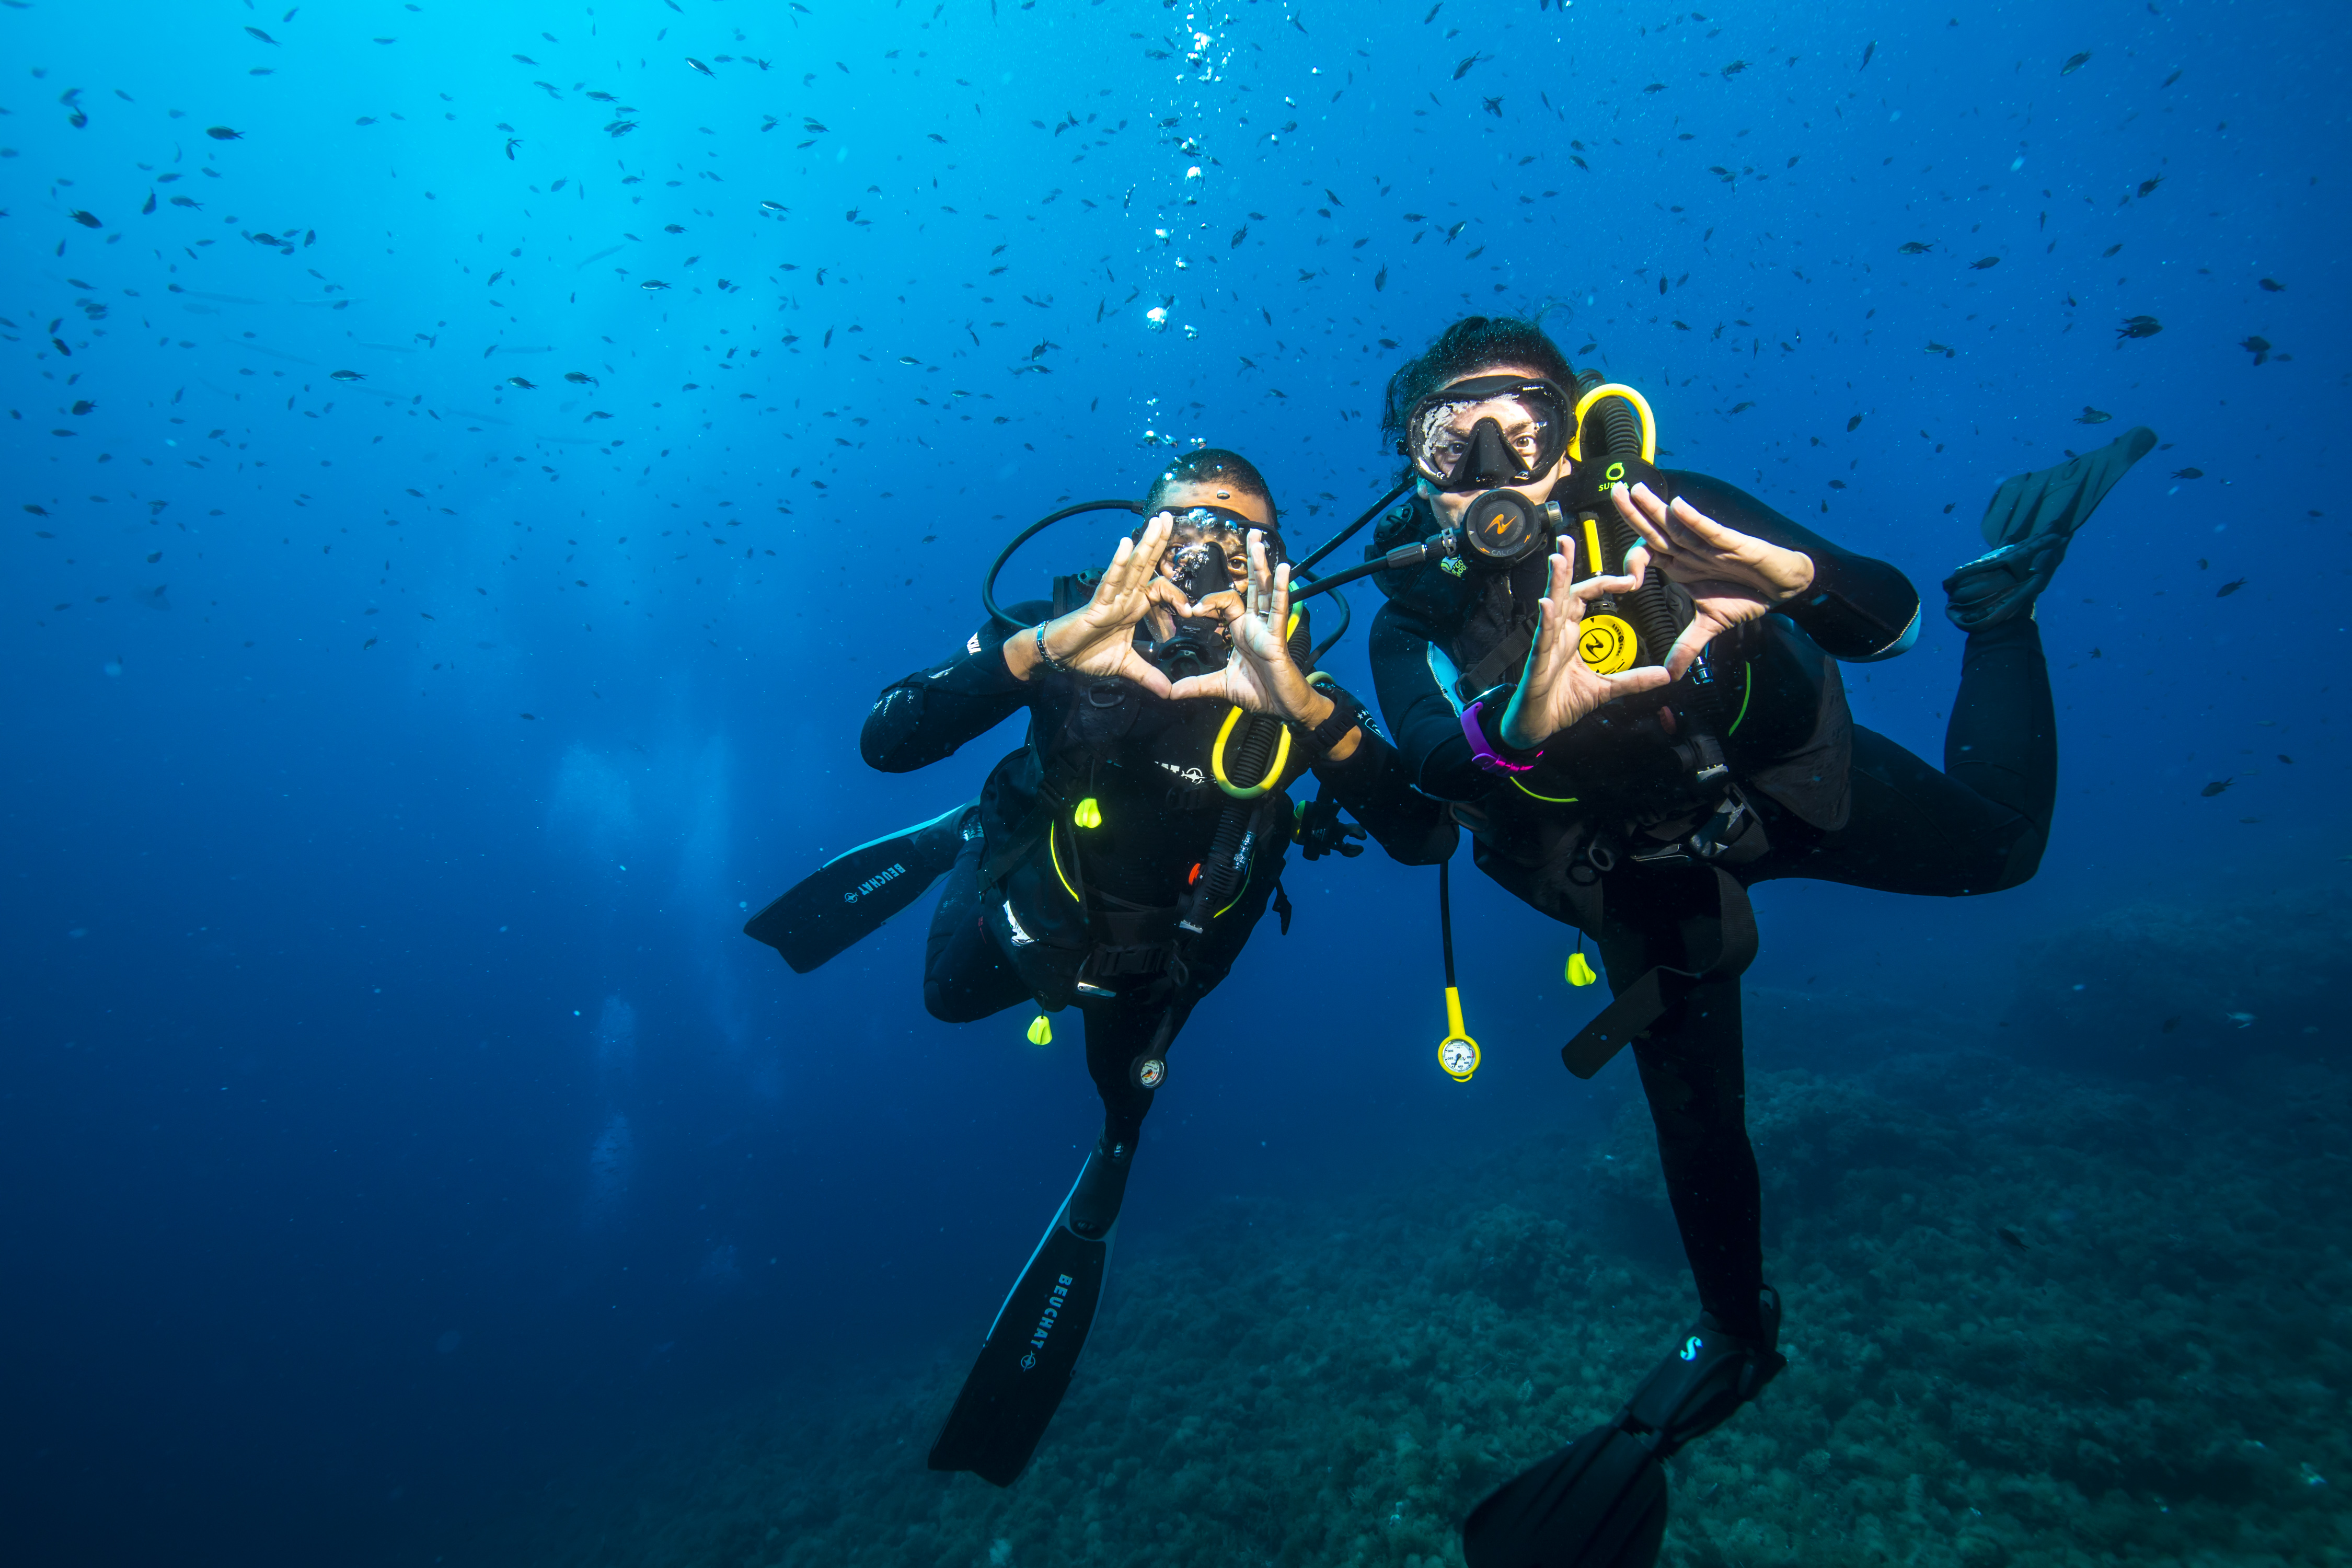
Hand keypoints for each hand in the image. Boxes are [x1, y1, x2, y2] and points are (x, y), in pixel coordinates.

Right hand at [1005, 511, 1184, 692]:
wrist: (1059, 657)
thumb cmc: (1086, 655)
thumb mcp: (1125, 666)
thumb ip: (1147, 676)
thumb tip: (1168, 692)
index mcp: (1133, 608)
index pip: (1160, 590)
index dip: (1177, 595)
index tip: (1192, 611)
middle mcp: (1125, 598)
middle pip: (1146, 565)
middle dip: (1159, 542)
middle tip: (1170, 517)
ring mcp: (1111, 598)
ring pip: (1132, 567)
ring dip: (1146, 544)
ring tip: (1157, 522)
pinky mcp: (1096, 605)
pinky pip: (1110, 582)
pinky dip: (1118, 563)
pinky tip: (1125, 544)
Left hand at [1168, 531, 1358, 754]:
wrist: (1283, 710)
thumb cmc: (1260, 694)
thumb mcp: (1221, 686)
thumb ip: (1197, 685)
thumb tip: (1171, 691)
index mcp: (1242, 631)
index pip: (1226, 603)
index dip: (1209, 602)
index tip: (1192, 610)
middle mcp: (1256, 624)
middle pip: (1253, 585)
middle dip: (1251, 560)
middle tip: (1250, 533)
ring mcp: (1267, 628)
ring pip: (1264, 590)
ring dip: (1261, 564)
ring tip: (1259, 539)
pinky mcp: (1276, 637)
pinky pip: (1277, 609)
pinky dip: (1280, 589)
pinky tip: (1283, 569)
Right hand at [1497, 540, 1675, 751]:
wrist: (1537, 726)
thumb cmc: (1562, 703)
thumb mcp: (1606, 689)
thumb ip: (1634, 679)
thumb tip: (1666, 675)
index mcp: (1572, 634)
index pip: (1586, 597)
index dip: (1605, 584)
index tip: (1630, 578)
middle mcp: (1558, 633)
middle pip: (1564, 592)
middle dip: (1567, 565)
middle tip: (1570, 539)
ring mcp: (1546, 645)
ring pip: (1550, 607)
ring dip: (1555, 583)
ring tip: (1559, 559)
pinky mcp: (1537, 662)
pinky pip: (1542, 637)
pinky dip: (1545, 620)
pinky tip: (1547, 604)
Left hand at [1610, 482, 1814, 676]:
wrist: (1782, 587)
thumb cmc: (1745, 596)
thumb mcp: (1711, 624)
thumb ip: (1688, 645)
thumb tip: (1671, 674)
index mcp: (1679, 565)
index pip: (1648, 554)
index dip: (1633, 562)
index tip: (1626, 583)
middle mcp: (1689, 550)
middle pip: (1655, 529)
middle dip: (1633, 512)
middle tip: (1613, 491)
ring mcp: (1709, 543)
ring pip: (1676, 523)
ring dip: (1656, 507)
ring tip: (1635, 490)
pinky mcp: (1732, 542)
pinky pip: (1708, 529)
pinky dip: (1693, 519)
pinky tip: (1677, 506)